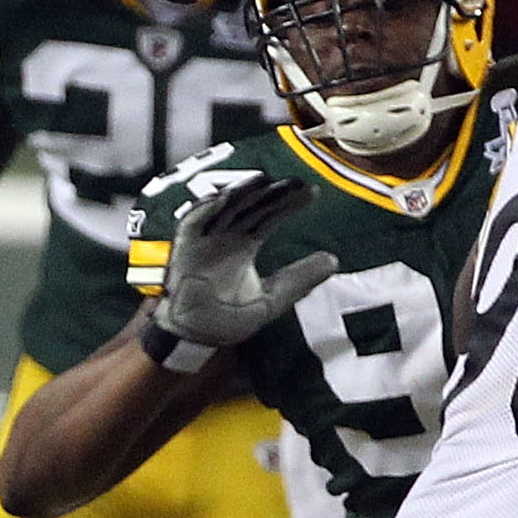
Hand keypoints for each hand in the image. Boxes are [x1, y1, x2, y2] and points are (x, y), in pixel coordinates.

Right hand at [150, 172, 332, 350]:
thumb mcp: (271, 299)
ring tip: (262, 180)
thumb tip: (333, 261)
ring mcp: (204, 239)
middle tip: (294, 181)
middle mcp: (226, 236)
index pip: (269, 215)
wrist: (195, 337)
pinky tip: (222, 198)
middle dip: (271, 192)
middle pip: (250, 206)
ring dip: (240, 192)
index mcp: (245, 244)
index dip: (289, 202)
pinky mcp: (184, 247)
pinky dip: (205, 210)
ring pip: (224, 208)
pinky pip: (193, 222)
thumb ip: (298, 279)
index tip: (313, 192)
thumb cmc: (227, 319)